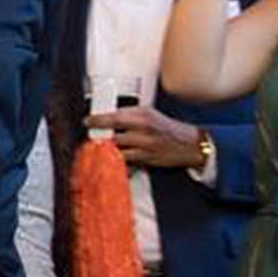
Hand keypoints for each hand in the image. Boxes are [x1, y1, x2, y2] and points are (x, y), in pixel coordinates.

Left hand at [87, 105, 205, 168]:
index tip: (88, 121)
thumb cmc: (167, 127)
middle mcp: (143, 130)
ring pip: (117, 150)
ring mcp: (145, 147)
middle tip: (92, 136)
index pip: (114, 116)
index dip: (97, 119)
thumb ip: (130, 114)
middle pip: (113, 135)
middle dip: (99, 136)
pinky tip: (112, 159)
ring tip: (100, 147)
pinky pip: (126, 162)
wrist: (190, 144)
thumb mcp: (150, 113)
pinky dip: (118, 161)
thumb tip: (107, 116)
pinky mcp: (146, 160)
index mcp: (143, 115)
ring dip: (106, 150)